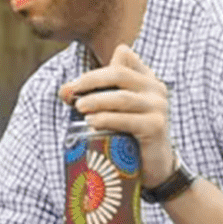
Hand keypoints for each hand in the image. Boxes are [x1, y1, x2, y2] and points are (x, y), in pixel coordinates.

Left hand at [59, 45, 175, 186]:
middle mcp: (156, 89)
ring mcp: (158, 107)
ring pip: (122, 98)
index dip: (97, 68)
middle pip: (120, 74)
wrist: (155, 165)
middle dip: (91, 80)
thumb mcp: (113, 110)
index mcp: (146, 79)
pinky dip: (106, 119)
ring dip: (96, 100)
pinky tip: (91, 122)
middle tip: (71, 92)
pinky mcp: (156, 127)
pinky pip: (127, 120)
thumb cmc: (129, 134)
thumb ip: (93, 96)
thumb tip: (63, 90)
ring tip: (79, 107)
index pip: (124, 58)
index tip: (75, 85)